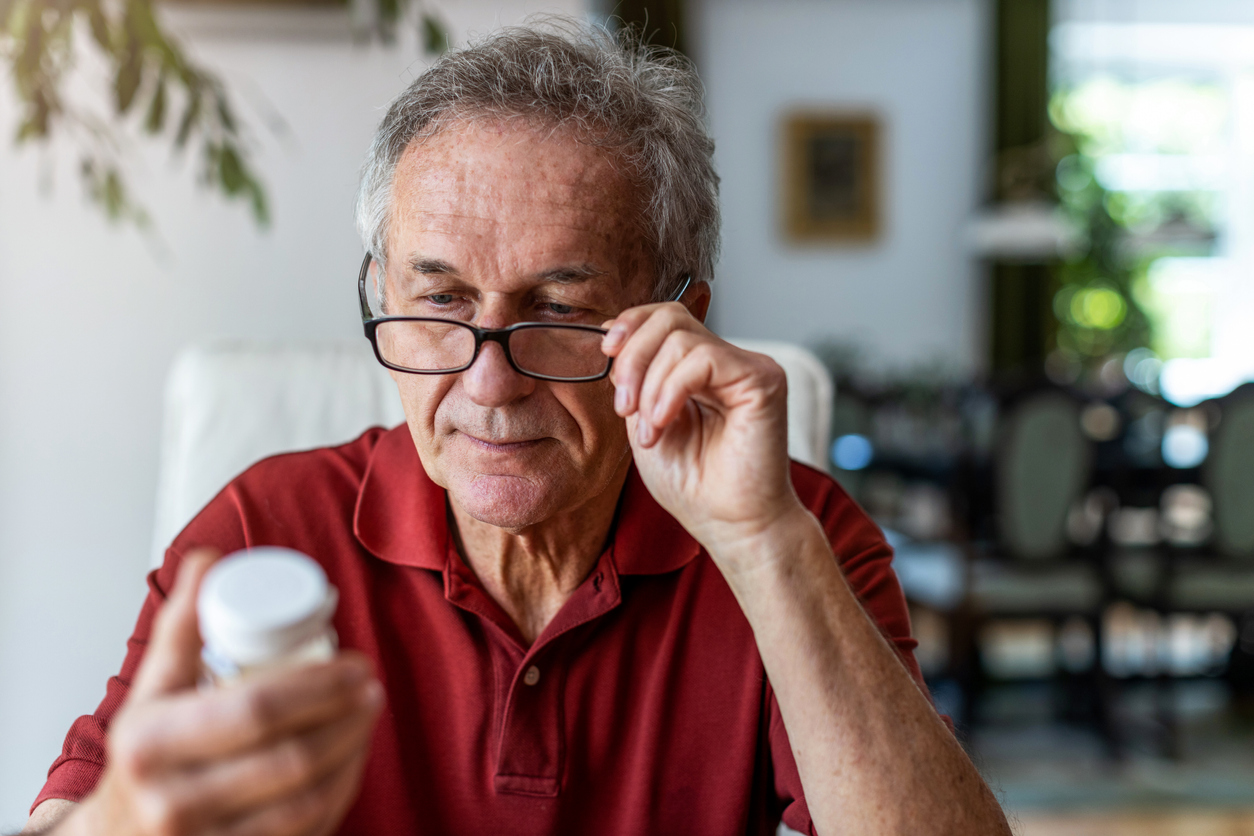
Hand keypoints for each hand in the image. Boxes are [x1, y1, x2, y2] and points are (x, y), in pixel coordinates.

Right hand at [63, 550, 382, 835]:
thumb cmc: (143, 757)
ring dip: (353, 753)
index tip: (355, 663)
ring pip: (307, 801)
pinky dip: (339, 793)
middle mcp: (174, 802)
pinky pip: (307, 832)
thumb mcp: (151, 692)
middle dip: (347, 718)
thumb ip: (181, 626)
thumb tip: (207, 559)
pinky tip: (352, 761)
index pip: (255, 709)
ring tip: (369, 716)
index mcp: (151, 744)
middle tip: (371, 686)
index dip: (320, 685)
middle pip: (291, 758)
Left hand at [601, 301, 806, 571]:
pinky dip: (672, 390)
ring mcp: (748, 367)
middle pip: (670, 318)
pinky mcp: (764, 379)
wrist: (730, 525)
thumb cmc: (693, 484)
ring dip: (650, 387)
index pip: (665, 316)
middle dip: (633, 357)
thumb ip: (636, 378)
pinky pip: (704, 359)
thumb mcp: (645, 420)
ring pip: (682, 339)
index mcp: (700, 367)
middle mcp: (727, 360)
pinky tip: (664, 423)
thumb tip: (612, 334)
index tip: (606, 355)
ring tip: (650, 431)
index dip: (630, 324)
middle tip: (623, 406)